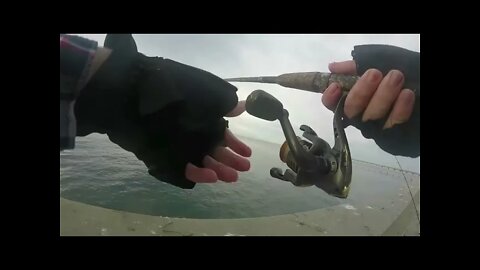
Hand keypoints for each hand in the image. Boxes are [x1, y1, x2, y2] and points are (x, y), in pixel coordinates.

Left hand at [75, 34, 251, 187]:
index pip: (222, 134)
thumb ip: (225, 104)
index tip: (247, 153)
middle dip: (230, 159)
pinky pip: (184, 169)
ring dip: (219, 169)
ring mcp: (179, 146)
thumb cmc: (176, 95)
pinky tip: (212, 177)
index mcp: (201, 118)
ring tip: (233, 177)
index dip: (235, 144)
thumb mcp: (206, 95)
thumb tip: (242, 106)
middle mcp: (191, 132)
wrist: (138, 99)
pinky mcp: (166, 157)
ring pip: (203, 161)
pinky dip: (199, 174)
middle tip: (244, 168)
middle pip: (214, 149)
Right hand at [322, 60, 414, 128]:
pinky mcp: (394, 135)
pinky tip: (406, 94)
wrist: (420, 84)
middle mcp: (361, 116)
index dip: (330, 98)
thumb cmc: (394, 75)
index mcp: (353, 100)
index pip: (332, 104)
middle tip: (374, 74)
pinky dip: (399, 109)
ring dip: (382, 96)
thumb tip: (334, 67)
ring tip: (396, 76)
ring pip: (372, 118)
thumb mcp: (375, 64)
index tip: (336, 86)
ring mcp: (377, 127)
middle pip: (351, 111)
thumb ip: (354, 67)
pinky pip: (394, 125)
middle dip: (361, 92)